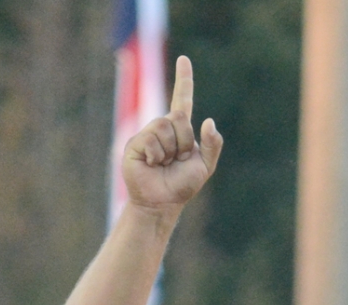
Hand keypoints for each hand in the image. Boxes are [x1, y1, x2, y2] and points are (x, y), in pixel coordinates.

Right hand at [123, 56, 222, 215]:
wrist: (161, 203)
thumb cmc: (182, 186)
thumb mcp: (205, 166)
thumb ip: (212, 145)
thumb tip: (208, 120)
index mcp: (179, 131)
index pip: (182, 99)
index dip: (184, 79)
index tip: (184, 59)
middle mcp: (162, 128)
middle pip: (178, 116)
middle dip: (184, 141)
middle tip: (177, 160)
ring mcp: (147, 135)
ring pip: (164, 126)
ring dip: (170, 150)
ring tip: (164, 164)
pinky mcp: (135, 144)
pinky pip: (152, 139)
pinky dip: (158, 155)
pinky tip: (153, 165)